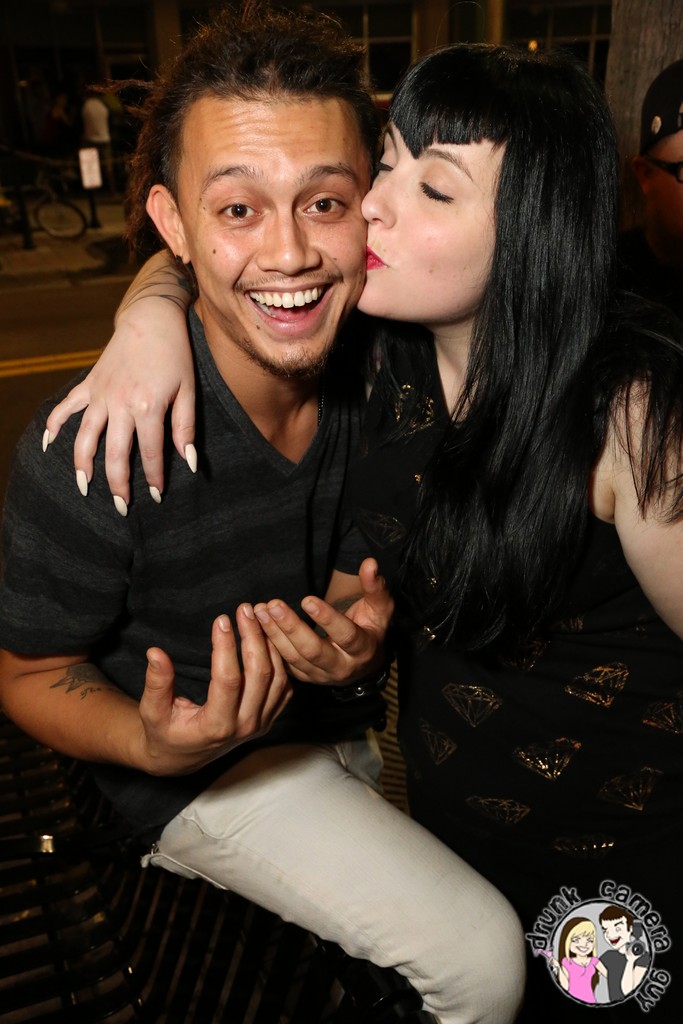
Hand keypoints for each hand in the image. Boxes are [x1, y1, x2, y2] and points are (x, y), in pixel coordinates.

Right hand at [44, 284, 195, 506]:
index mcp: (148, 407)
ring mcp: (101, 395)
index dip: (153, 477)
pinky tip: (49, 445)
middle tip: (122, 507)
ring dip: (82, 464)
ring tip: (84, 487)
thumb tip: (189, 462)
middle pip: (114, 453)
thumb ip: (186, 428)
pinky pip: (67, 407)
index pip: (150, 453)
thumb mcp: (188, 391)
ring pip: (86, 436)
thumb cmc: (175, 356)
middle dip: (117, 484)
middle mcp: (120, 404)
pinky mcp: (89, 385)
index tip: (156, 495)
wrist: (151, 320)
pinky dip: (55, 425)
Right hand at [136, 608, 291, 774]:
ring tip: (258, 615)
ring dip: (270, 643)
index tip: (221, 619)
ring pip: (278, 677)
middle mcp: (245, 727)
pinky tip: (267, 635)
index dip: (225, 647)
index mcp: (216, 726)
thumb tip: (155, 652)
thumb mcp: (153, 711)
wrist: (183, 755)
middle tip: (244, 608)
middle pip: (260, 674)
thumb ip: (157, 683)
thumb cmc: (165, 731)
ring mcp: (261, 723)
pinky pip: (284, 685)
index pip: (228, 680)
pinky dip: (280, 658)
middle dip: (253, 636)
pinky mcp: (269, 718)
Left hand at [253, 559, 392, 684]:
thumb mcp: (380, 609)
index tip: (306, 600)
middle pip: (313, 651)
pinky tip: (255, 627)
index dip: (326, 619)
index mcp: (362, 650)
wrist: (364, 664)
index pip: (345, 636)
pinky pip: (283, 665)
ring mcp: (320, 675)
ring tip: (260, 611)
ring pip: (294, 658)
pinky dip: (268, 646)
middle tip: (273, 605)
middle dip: (291, 627)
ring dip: (274, 634)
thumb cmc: (371, 628)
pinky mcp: (304, 677)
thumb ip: (375, 587)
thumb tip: (370, 563)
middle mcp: (341, 667)